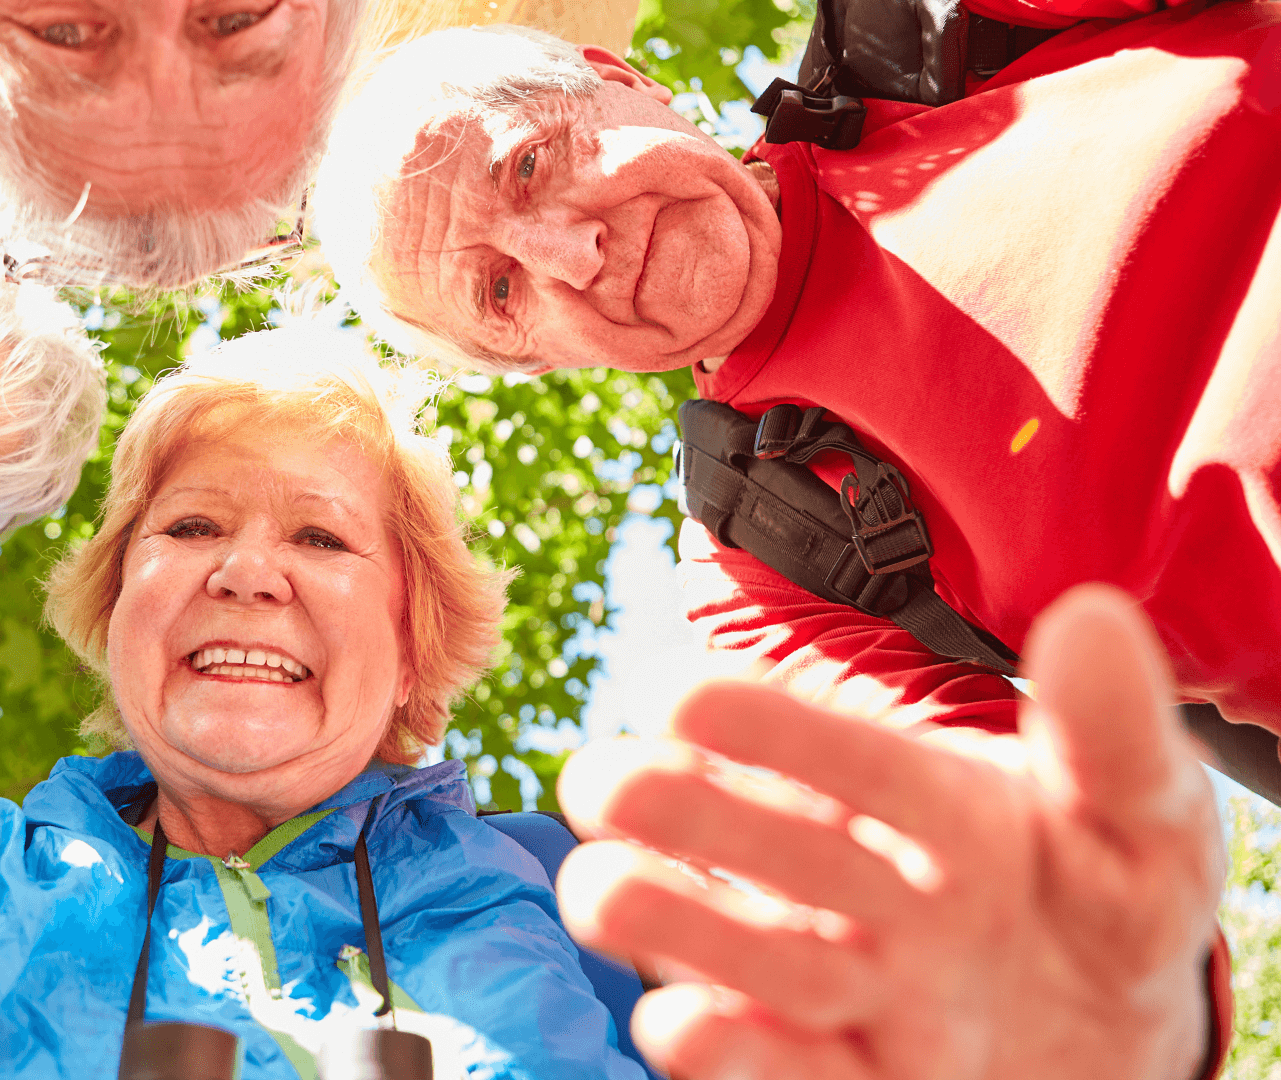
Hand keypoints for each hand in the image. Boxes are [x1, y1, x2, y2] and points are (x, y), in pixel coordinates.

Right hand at [556, 583, 1224, 1079]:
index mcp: (931, 807)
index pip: (851, 758)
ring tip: (605, 894)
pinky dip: (729, 1052)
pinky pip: (779, 1072)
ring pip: (743, 951)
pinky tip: (685, 1023)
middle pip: (764, 844)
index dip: (771, 725)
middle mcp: (865, 889)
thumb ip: (1116, 736)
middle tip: (606, 784)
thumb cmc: (1110, 904)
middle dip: (677, 808)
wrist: (1110, 1036)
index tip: (684, 698)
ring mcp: (849, 985)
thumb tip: (1093, 615)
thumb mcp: (1147, 824)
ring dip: (670, 920)